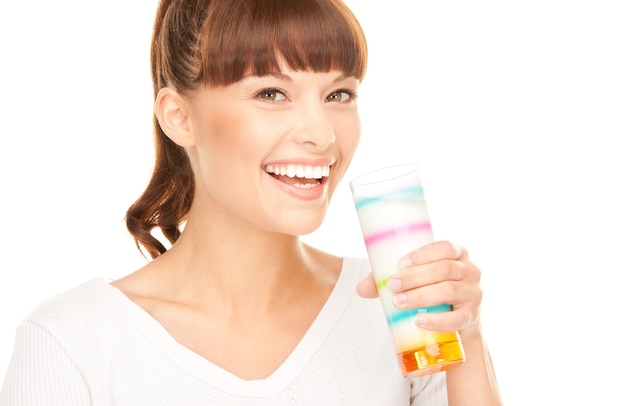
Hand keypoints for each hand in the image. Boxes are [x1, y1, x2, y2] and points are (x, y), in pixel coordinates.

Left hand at [356, 240, 482, 341]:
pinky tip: (419, 320)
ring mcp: (474, 293)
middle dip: (415, 277)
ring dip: (421, 296)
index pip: (445, 247)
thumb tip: (360, 288)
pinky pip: (457, 319)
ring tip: (399, 302)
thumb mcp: (414, 279)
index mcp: (456, 253)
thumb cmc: (431, 290)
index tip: (400, 263)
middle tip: (392, 285)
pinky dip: (437, 321)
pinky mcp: (472, 316)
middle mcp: (470, 270)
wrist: (456, 321)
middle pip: (444, 269)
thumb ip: (387, 279)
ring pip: (450, 290)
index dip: (423, 254)